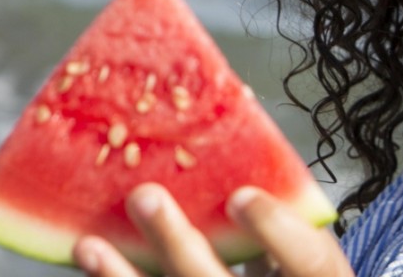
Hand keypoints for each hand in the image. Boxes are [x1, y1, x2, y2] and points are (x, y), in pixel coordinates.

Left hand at [71, 183, 352, 276]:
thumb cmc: (299, 270)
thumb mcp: (310, 240)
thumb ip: (285, 208)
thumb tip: (234, 138)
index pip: (310, 262)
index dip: (275, 230)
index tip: (242, 195)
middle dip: (178, 244)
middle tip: (145, 196)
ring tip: (92, 245)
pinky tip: (94, 263)